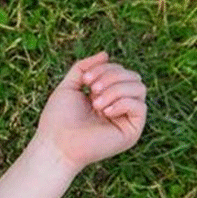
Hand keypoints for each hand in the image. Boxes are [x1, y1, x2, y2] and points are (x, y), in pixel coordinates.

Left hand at [35, 51, 146, 171]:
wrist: (56, 144)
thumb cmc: (58, 119)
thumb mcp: (69, 86)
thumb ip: (84, 68)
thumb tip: (105, 53)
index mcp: (106, 96)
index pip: (121, 71)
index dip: (106, 69)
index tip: (86, 80)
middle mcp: (119, 106)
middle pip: (133, 76)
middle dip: (112, 76)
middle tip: (93, 90)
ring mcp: (126, 118)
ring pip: (139, 88)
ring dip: (116, 89)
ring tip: (96, 103)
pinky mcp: (132, 131)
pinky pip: (140, 106)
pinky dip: (122, 103)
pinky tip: (104, 112)